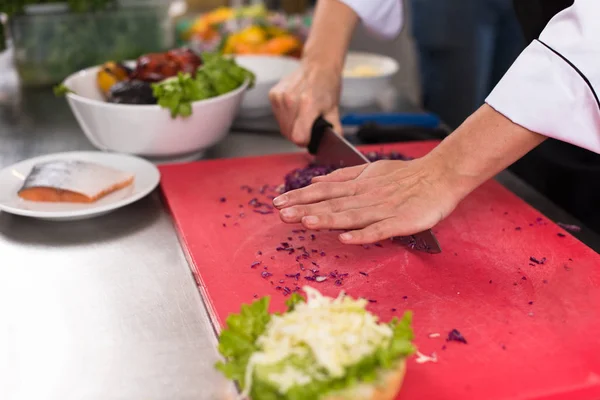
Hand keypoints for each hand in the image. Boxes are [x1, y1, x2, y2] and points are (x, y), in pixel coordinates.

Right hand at [269, 62, 342, 146]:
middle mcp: (290, 100)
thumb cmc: (327, 86)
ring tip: (302, 115)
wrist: (318, 65)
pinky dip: (285, 118)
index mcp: (307, 105)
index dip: (306, 141)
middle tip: (308, 124)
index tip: (311, 136)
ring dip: (291, 127)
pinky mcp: (273, 95)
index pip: (298, 137)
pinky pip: (277, 117)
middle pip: (289, 134)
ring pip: (282, 127)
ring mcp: (280, 97)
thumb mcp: (334, 109)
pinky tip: (294, 108)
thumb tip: (335, 144)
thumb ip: (334, 129)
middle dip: (299, 134)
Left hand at [272, 156, 462, 244]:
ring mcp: (383, 209)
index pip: (324, 191)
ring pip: (351, 215)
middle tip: (281, 213)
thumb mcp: (371, 170)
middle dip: (305, 208)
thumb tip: (315, 180)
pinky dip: (362, 234)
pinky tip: (345, 239)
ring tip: (305, 222)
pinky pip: (379, 230)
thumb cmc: (406, 175)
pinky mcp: (401, 222)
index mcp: (358, 185)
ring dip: (327, 219)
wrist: (441, 175)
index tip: (277, 202)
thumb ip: (343, 176)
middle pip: (332, 203)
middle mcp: (366, 196)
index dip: (300, 196)